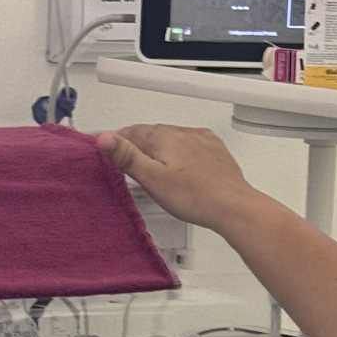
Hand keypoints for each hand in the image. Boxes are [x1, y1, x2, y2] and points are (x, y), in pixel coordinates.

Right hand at [96, 124, 260, 235]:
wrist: (232, 205)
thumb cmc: (194, 196)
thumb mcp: (152, 179)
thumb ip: (127, 156)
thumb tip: (104, 137)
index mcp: (164, 137)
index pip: (131, 131)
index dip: (117, 140)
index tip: (108, 148)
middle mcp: (183, 132)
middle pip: (151, 134)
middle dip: (137, 144)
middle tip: (126, 159)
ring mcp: (201, 139)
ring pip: (172, 138)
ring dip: (159, 147)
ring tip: (152, 164)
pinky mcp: (214, 150)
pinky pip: (190, 144)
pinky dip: (179, 151)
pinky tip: (179, 164)